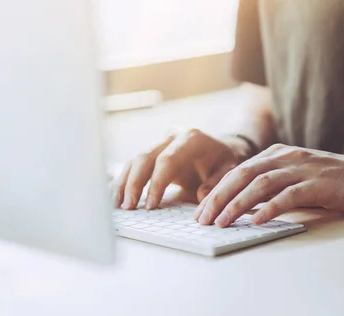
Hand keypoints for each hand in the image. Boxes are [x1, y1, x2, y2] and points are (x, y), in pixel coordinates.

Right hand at [111, 128, 249, 209]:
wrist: (220, 149)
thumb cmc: (223, 161)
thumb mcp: (228, 171)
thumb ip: (216, 183)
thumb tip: (201, 196)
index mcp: (191, 138)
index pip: (167, 159)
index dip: (156, 182)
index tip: (151, 204)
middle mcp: (171, 136)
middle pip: (145, 157)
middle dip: (134, 183)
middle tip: (129, 207)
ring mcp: (159, 142)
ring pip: (134, 160)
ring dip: (124, 183)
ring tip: (117, 206)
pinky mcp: (151, 152)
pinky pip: (132, 165)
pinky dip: (123, 181)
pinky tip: (115, 197)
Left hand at [194, 144, 343, 226]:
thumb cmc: (333, 182)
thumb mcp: (297, 177)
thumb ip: (272, 186)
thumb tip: (243, 207)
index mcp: (278, 154)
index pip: (239, 171)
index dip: (217, 191)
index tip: (202, 211)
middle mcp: (286, 157)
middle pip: (243, 175)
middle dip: (219, 197)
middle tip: (204, 219)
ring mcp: (303, 168)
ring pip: (261, 184)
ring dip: (238, 204)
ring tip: (222, 222)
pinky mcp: (319, 183)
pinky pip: (289, 195)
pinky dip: (271, 208)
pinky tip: (258, 221)